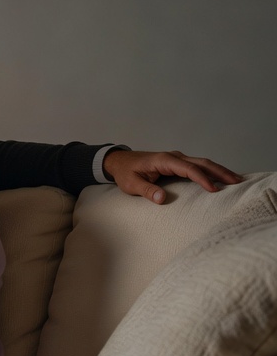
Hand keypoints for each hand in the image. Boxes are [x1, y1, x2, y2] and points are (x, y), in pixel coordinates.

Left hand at [104, 149, 242, 204]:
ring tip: (236, 180)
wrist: (119, 161)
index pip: (188, 169)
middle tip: (237, 182)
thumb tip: (162, 198)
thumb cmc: (125, 172)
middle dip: (220, 172)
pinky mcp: (177, 163)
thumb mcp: (131, 183)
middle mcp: (174, 157)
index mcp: (164, 160)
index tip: (214, 190)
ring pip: (203, 163)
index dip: (202, 179)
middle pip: (202, 162)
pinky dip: (211, 171)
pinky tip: (220, 178)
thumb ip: (146, 190)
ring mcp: (177, 159)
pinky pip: (197, 166)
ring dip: (219, 171)